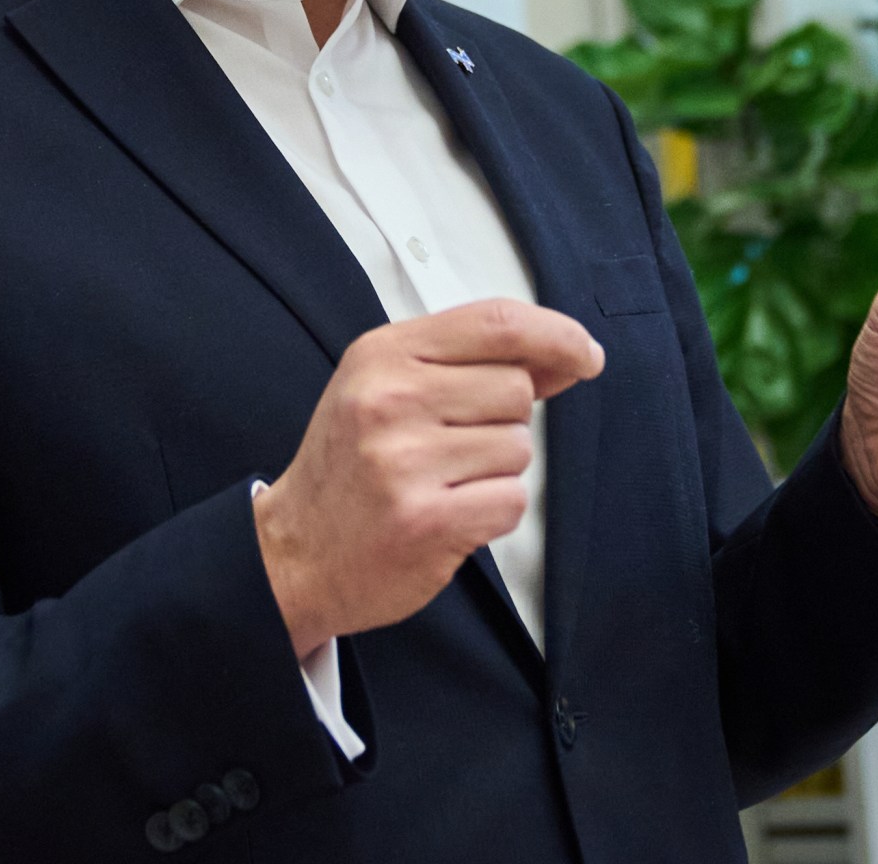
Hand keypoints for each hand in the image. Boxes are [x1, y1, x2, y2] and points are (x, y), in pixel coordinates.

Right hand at [253, 300, 604, 657]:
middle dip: (503, 422)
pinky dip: (492, 511)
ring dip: (496, 471)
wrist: (293, 554)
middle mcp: (389, 400)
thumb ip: (470, 365)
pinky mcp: (425, 520)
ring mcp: (404, 461)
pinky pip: (511, 501)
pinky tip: (448, 513)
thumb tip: (565, 354)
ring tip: (440, 483)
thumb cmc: (349, 467)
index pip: (496, 322)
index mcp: (382, 355)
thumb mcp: (388, 390)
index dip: (556, 335)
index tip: (585, 354)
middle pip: (515, 390)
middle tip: (451, 448)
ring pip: (518, 449)